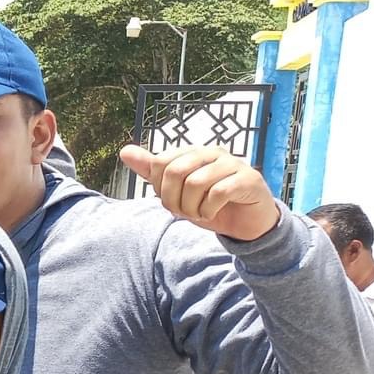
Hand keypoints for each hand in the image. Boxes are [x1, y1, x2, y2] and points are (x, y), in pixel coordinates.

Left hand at [118, 145, 281, 242]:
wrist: (245, 222)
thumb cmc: (210, 204)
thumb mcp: (176, 190)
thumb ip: (151, 170)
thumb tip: (125, 151)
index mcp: (193, 152)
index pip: (160, 162)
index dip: (161, 189)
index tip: (173, 201)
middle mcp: (212, 152)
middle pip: (175, 171)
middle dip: (174, 200)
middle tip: (185, 211)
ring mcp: (232, 163)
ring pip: (195, 183)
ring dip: (192, 208)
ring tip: (200, 213)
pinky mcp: (248, 179)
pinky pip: (218, 192)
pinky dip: (209, 210)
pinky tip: (213, 214)